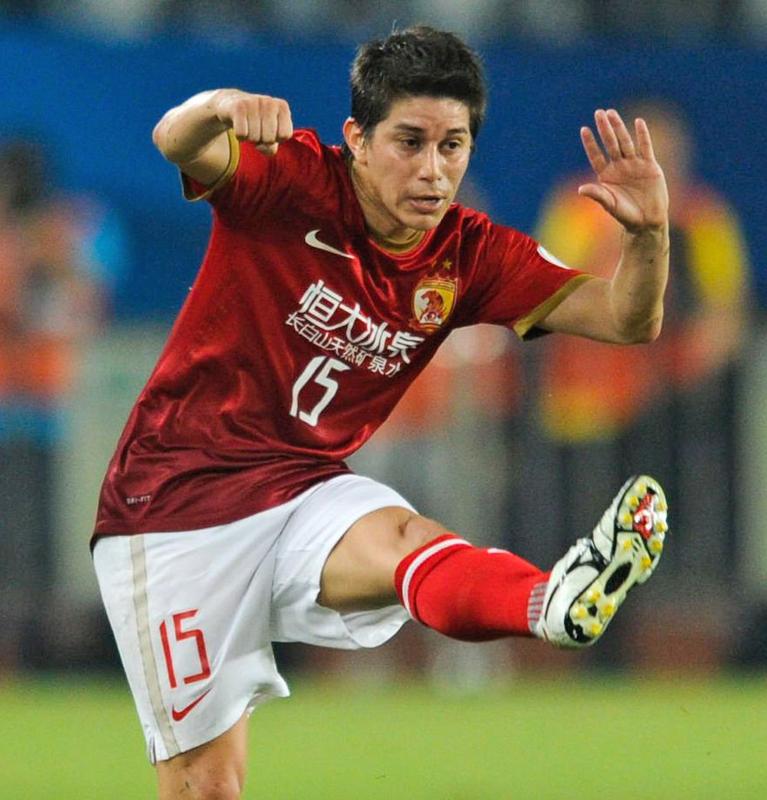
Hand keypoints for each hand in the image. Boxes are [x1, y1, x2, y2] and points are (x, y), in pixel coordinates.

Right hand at [212, 90, 292, 155]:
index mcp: (282, 107)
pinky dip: (239, 137)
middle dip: (261, 140)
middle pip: (270, 139)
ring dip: (250, 138)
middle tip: (256, 128)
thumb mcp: (269, 135)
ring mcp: (254, 102)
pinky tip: (239, 126)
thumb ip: (271, 148)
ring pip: (255, 137)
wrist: (230, 104)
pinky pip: (242, 134)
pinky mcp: (238, 107)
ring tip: (247, 125)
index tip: (269, 130)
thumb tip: (264, 147)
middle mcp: (269, 102)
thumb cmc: (256, 123)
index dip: (276, 139)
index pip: (285, 135)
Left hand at [578, 109, 668, 232]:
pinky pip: (645, 147)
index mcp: (606, 175)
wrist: (647, 221)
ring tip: (611, 113)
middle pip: (610, 144)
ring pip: (625, 142)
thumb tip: (580, 189)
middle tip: (598, 112)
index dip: (590, 143)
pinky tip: (638, 122)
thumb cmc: (625, 215)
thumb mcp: (610, 204)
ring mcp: (634, 165)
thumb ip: (597, 194)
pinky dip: (642, 135)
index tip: (584, 129)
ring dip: (619, 127)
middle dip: (604, 129)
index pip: (596, 156)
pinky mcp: (650, 166)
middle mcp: (619, 167)